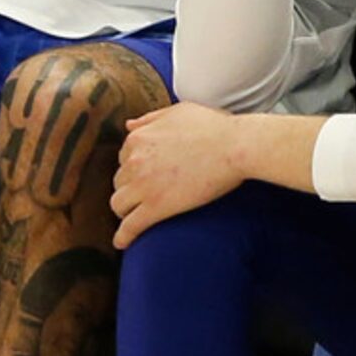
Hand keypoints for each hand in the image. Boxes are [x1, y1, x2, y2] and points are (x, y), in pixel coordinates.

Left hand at [111, 104, 245, 247]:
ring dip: (126, 209)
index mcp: (138, 138)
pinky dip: (124, 236)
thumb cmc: (215, 127)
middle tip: (147, 194)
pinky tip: (123, 243)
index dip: (136, 167)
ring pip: (118, 203)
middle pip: (120, 181)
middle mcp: (134, 161)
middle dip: (130, 187)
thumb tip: (129, 125)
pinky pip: (130, 226)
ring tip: (135, 216)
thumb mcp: (179, 112)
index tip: (148, 174)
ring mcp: (143, 185)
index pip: (124, 158)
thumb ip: (151, 118)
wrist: (236, 147)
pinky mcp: (157, 207)